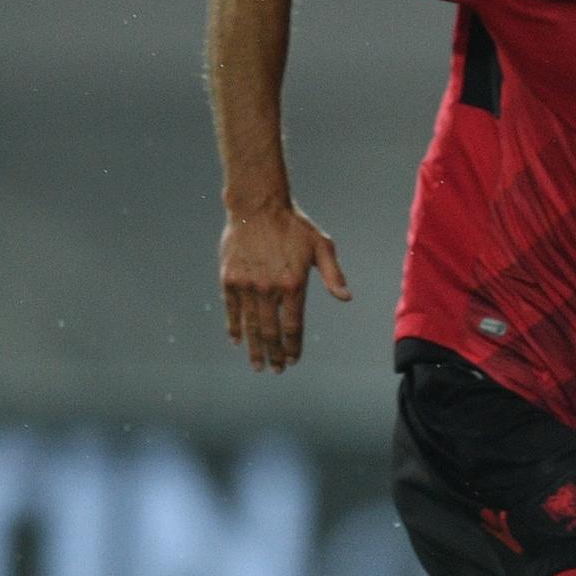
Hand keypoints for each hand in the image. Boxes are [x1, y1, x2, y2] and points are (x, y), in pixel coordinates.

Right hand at [218, 203, 350, 371]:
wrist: (257, 206)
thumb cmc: (294, 226)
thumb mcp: (322, 246)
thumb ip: (333, 275)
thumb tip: (346, 299)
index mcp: (293, 284)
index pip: (293, 326)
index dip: (293, 346)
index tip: (293, 360)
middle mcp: (268, 289)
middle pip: (271, 331)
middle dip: (274, 354)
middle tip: (276, 370)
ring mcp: (246, 285)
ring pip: (250, 325)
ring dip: (254, 348)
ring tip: (257, 365)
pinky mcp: (229, 279)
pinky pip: (231, 309)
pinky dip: (234, 327)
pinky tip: (237, 340)